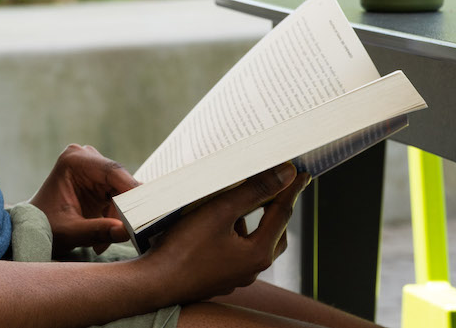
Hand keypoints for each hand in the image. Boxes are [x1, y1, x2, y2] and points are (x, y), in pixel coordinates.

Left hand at [30, 143, 138, 255]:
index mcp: (74, 160)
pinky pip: (117, 198)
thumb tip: (126, 230)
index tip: (147, 209)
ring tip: (102, 243)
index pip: (112, 171)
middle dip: (125, 209)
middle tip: (131, 232)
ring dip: (117, 218)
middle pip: (120, 181)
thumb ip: (97, 231)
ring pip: (121, 192)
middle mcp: (85, 158)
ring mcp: (92, 168)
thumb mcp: (69, 232)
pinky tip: (101, 239)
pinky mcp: (97, 181)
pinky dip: (113, 218)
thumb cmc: (43, 228)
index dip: (132, 190)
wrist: (30, 231)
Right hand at [144, 163, 309, 304]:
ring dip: (252, 220)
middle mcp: (252, 269)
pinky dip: (235, 233)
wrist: (155, 283)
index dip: (291, 189)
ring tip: (240, 197)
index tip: (301, 172)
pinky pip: (236, 251)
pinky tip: (218, 220)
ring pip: (254, 241)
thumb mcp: (221, 211)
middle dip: (276, 207)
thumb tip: (286, 175)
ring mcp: (235, 275)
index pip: (282, 213)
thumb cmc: (185, 248)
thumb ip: (254, 191)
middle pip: (274, 231)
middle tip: (276, 184)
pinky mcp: (219, 276)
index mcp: (259, 254)